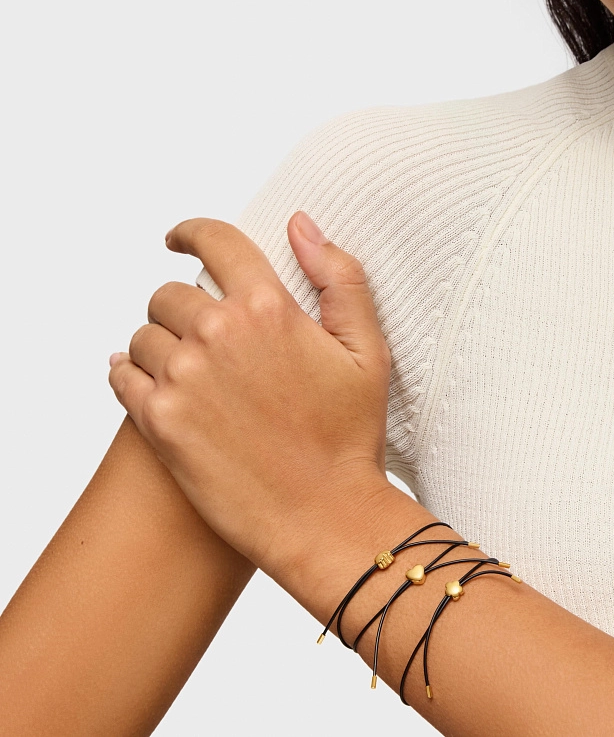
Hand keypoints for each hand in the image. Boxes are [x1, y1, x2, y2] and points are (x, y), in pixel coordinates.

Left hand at [107, 212, 393, 581]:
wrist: (323, 515)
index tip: (177, 239)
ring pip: (142, 334)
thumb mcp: (367, 349)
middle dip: (183, 306)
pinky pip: (120, 375)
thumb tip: (302, 224)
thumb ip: (339, 277)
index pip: (214, 241)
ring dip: (160, 344)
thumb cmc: (349, 436)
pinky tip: (150, 384)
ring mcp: (182, 378)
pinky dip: (129, 374)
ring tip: (188, 370)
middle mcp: (217, 334)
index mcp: (267, 308)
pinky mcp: (158, 421)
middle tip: (204, 335)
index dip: (190, 232)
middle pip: (169, 293)